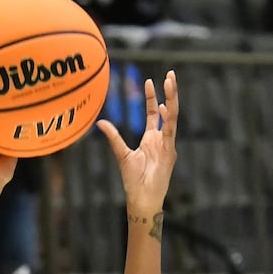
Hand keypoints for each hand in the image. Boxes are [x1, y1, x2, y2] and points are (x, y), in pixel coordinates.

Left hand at [99, 68, 177, 218]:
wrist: (142, 199)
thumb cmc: (134, 181)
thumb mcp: (121, 154)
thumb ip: (113, 137)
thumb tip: (100, 122)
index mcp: (151, 139)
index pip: (154, 114)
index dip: (152, 98)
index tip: (149, 82)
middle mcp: (161, 139)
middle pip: (168, 111)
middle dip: (169, 92)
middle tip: (170, 74)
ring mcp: (167, 145)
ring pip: (172, 117)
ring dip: (172, 99)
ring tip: (171, 82)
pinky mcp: (169, 152)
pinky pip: (169, 132)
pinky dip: (168, 120)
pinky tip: (165, 106)